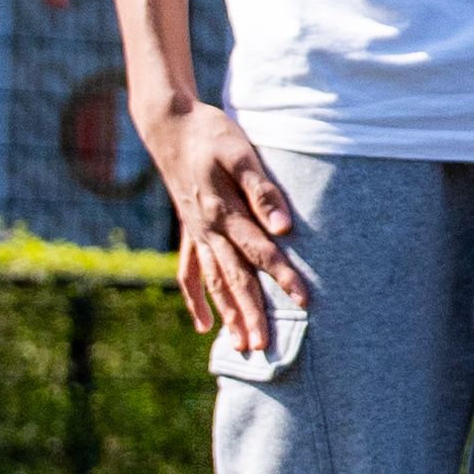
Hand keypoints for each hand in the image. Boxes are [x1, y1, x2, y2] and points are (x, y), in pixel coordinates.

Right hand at [143, 97, 305, 350]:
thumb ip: (262, 190)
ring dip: (229, 315)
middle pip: (235, 279)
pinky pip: (189, 273)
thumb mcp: (240, 152)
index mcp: (223, 212)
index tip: (305, 302)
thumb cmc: (210, 134)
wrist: (168, 124)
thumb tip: (283, 228)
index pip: (260, 253)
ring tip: (243, 347)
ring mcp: (196, 234)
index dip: (283, 277)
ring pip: (214, 283)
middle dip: (252, 315)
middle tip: (265, 349)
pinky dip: (196, 300)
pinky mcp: (189, 230)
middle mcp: (208, 230)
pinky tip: (204, 325)